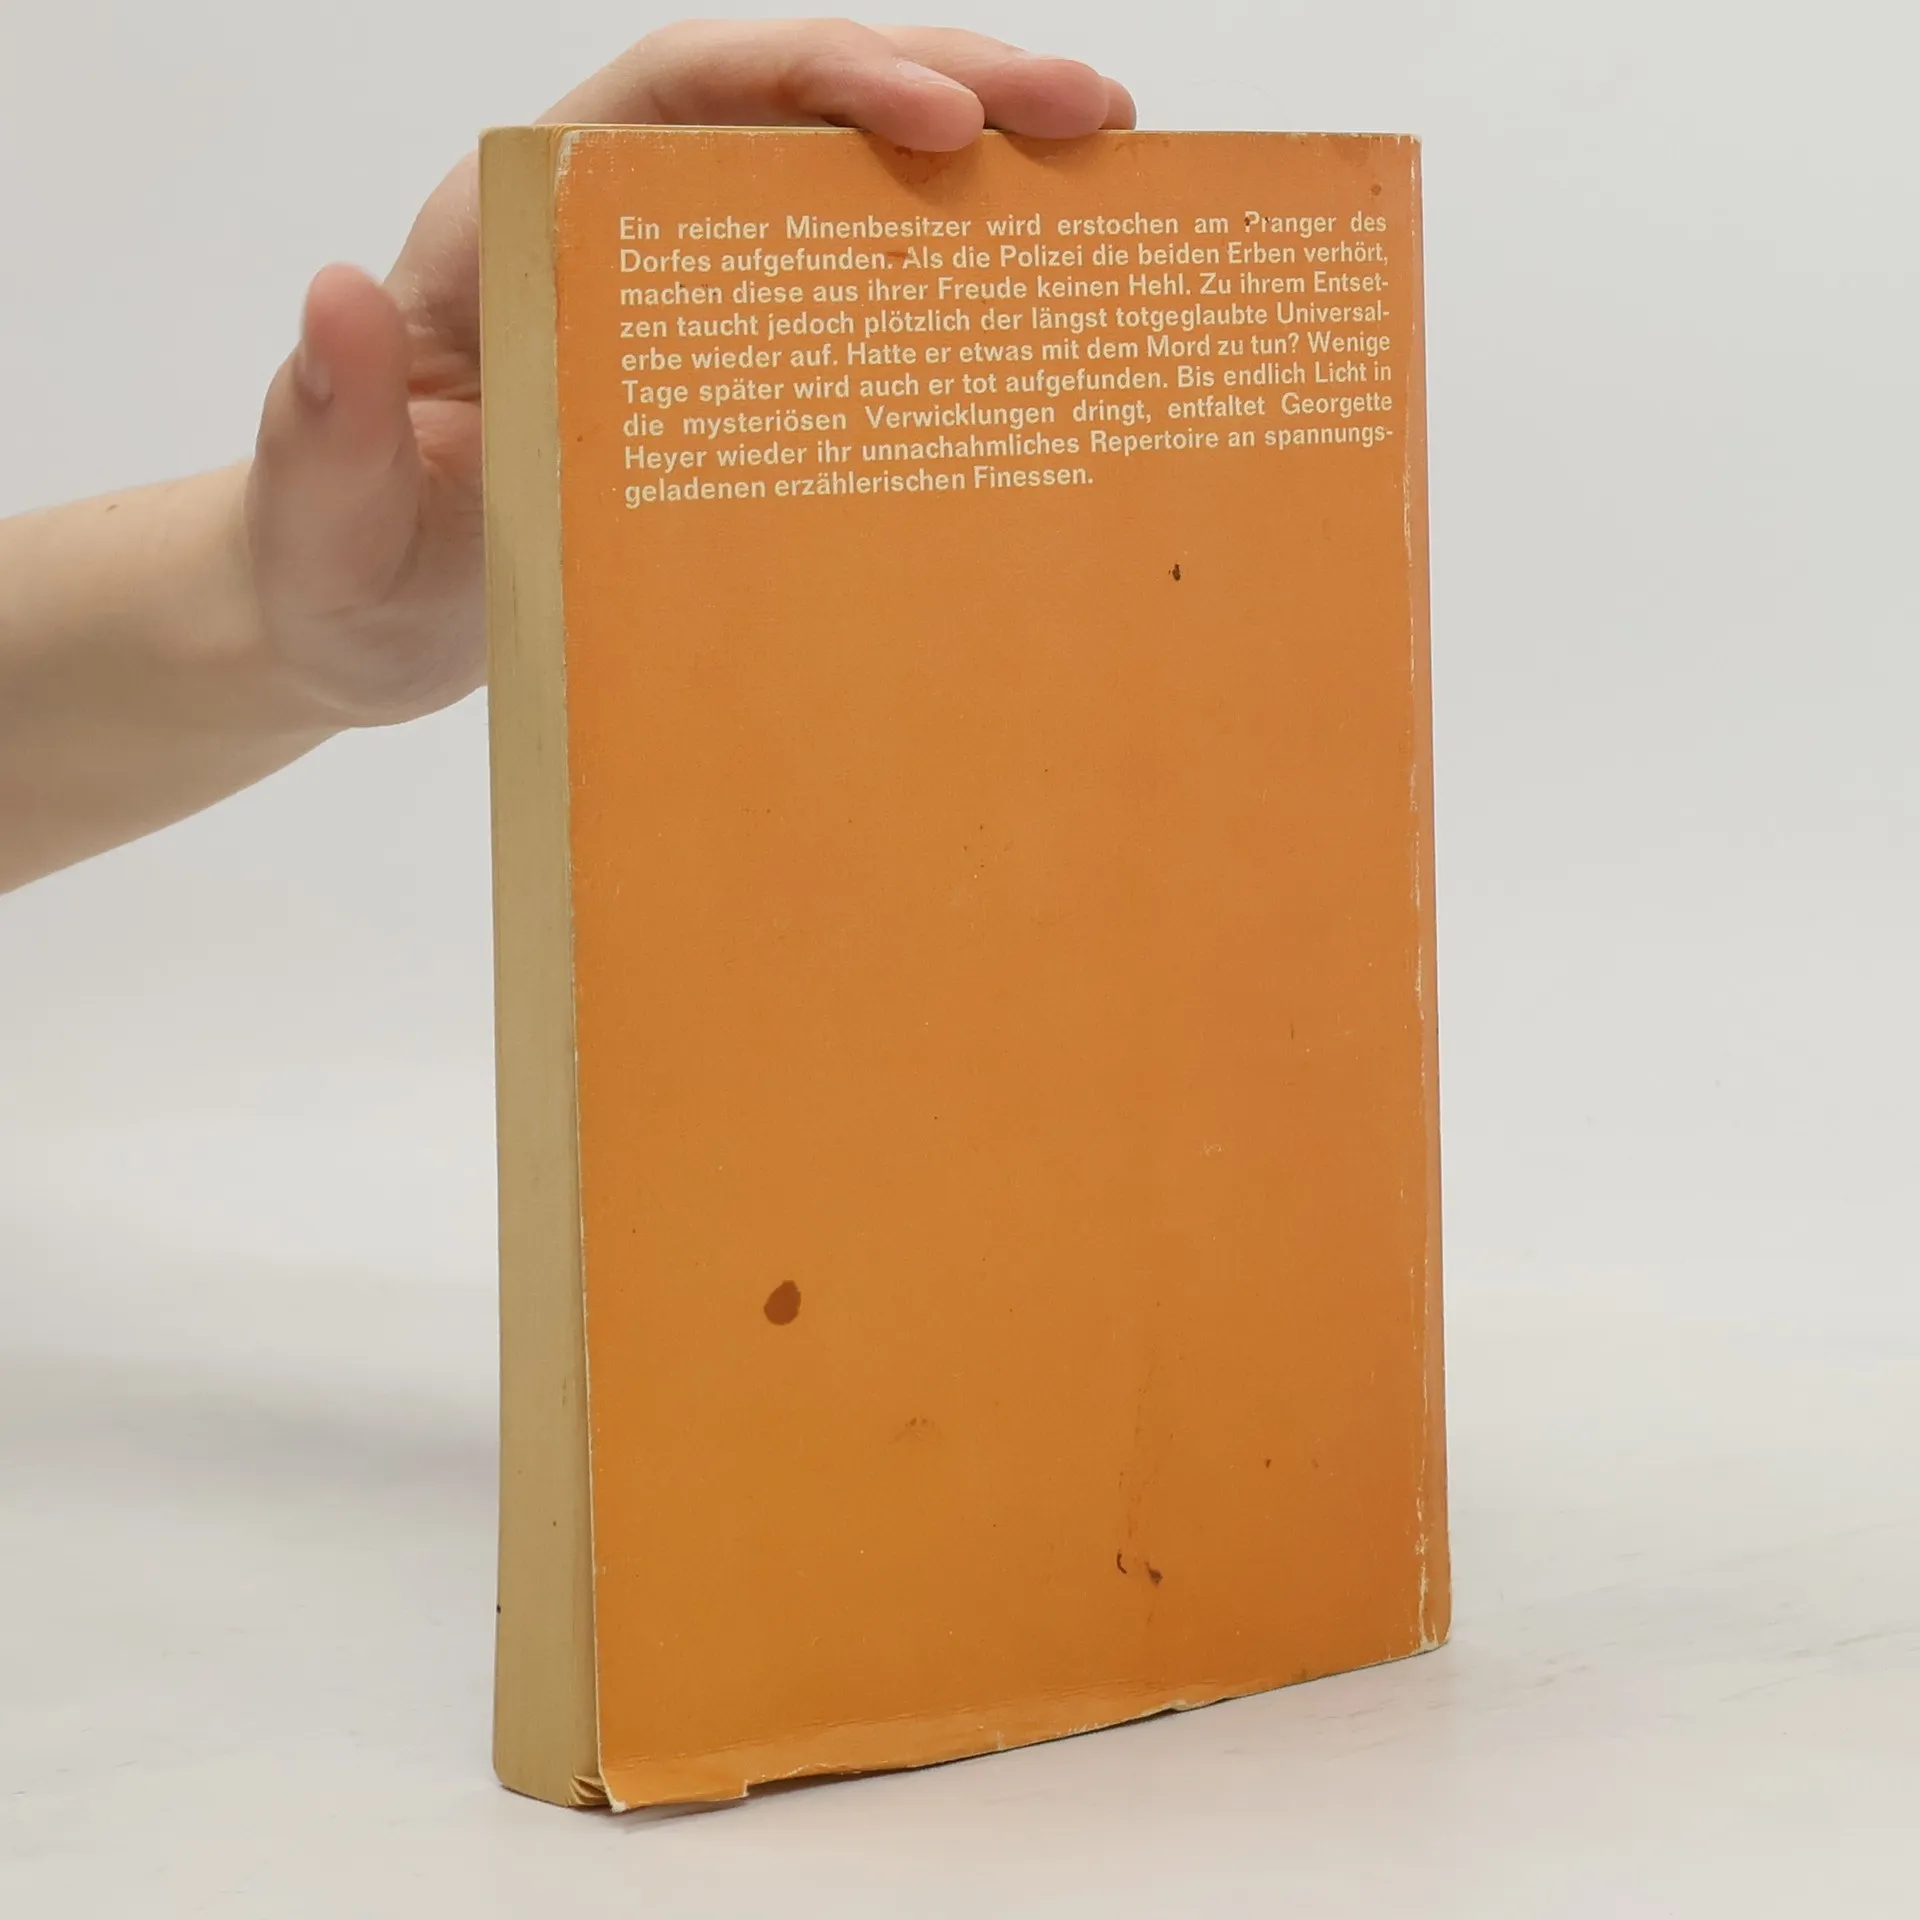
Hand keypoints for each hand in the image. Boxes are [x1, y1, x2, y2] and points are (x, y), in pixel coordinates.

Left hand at [247, 21, 1135, 727]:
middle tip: (1099, 115)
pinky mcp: (723, 378)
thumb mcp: (319, 514)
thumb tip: (340, 293)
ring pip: (836, 190)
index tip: (936, 117)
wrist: (360, 625)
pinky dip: (943, 281)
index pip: (679, 94)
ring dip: (976, 168)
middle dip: (948, 86)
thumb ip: (326, 421)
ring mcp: (679, 300)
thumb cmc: (337, 566)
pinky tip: (1037, 296)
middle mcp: (611, 227)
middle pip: (791, 110)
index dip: (815, 76)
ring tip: (1111, 172)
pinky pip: (845, 301)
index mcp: (522, 220)